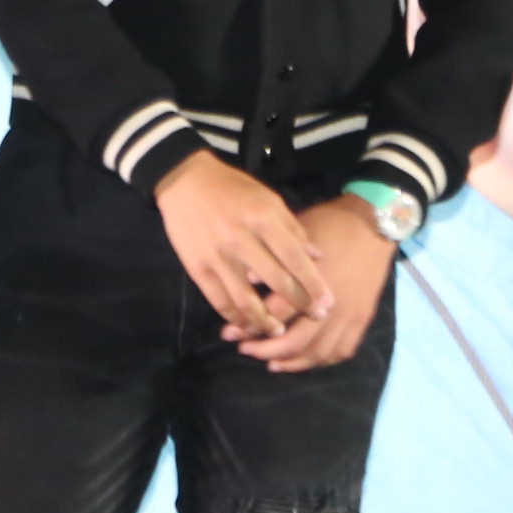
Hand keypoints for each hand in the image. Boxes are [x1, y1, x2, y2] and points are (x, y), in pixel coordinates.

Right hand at [155, 152, 329, 340]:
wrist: (185, 181)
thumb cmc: (233, 188)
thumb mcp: (268, 198)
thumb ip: (292, 228)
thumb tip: (316, 256)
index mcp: (263, 219)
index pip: (295, 259)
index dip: (313, 284)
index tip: (327, 303)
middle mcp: (242, 239)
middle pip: (276, 281)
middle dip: (299, 304)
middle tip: (313, 318)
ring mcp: (218, 256)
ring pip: (246, 300)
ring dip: (264, 321)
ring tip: (278, 331)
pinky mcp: (197, 268)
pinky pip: (219, 300)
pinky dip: (235, 317)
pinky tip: (246, 324)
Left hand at [242, 195, 397, 371]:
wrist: (372, 224)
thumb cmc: (328, 224)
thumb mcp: (296, 235)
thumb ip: (273, 259)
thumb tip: (243, 277)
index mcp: (311, 281)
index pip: (276, 313)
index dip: (250, 326)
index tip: (229, 332)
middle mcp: (330, 304)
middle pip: (295, 341)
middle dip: (265, 350)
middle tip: (244, 350)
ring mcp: (349, 315)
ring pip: (317, 352)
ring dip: (292, 362)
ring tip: (271, 363)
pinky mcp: (362, 319)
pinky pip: (341, 351)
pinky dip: (322, 361)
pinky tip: (305, 360)